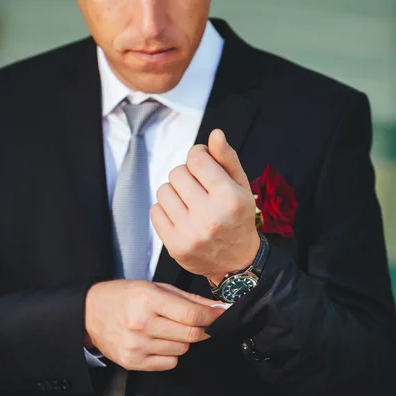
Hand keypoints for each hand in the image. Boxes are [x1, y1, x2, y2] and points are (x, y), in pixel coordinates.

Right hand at [84, 280, 227, 371]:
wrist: (90, 313)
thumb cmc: (124, 296)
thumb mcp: (154, 288)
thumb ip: (188, 299)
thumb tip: (217, 308)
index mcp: (147, 300)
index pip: (192, 314)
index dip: (212, 316)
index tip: (221, 315)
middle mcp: (141, 324)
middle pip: (190, 334)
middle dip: (202, 329)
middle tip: (199, 323)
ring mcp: (136, 345)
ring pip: (182, 349)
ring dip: (183, 340)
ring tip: (167, 328)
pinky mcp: (133, 361)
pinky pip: (169, 363)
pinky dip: (170, 353)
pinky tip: (158, 341)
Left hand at [150, 129, 259, 283]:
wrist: (237, 262)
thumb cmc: (237, 217)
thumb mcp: (241, 186)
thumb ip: (227, 158)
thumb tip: (214, 134)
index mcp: (229, 198)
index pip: (196, 158)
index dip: (198, 156)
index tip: (203, 165)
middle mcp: (210, 217)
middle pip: (177, 173)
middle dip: (186, 176)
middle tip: (198, 189)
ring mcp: (191, 234)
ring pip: (163, 191)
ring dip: (174, 193)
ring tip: (189, 203)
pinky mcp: (175, 246)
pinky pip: (155, 212)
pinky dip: (165, 211)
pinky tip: (180, 217)